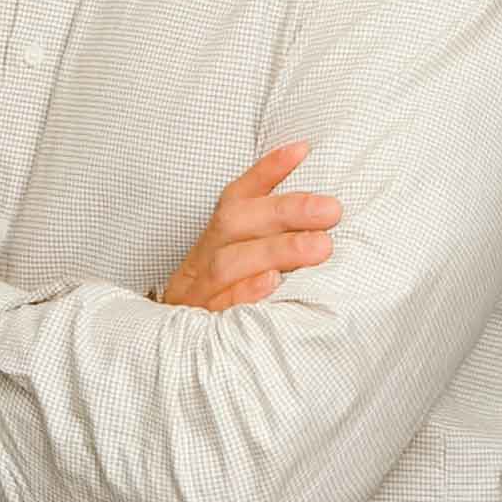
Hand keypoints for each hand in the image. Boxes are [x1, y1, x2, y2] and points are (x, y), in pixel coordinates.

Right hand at [160, 141, 340, 312]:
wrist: (170, 352)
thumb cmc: (222, 298)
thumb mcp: (240, 260)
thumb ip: (270, 234)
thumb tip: (319, 204)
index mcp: (215, 238)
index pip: (237, 196)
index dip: (267, 170)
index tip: (303, 149)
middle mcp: (202, 258)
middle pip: (234, 223)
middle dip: (284, 212)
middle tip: (331, 210)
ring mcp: (198, 293)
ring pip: (228, 263)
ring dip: (275, 251)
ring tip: (319, 247)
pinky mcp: (201, 327)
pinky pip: (219, 308)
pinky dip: (245, 293)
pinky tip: (273, 284)